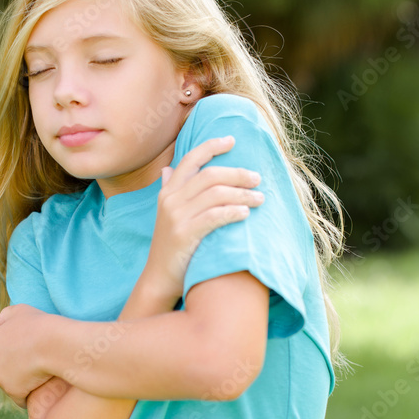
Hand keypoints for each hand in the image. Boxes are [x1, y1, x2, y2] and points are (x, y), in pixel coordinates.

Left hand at [0, 303, 56, 408]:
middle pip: (0, 368)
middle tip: (34, 363)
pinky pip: (20, 399)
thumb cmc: (38, 324)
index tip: (27, 351)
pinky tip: (41, 390)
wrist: (52, 344)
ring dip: (22, 381)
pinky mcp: (12, 392)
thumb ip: (5, 317)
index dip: (12, 351)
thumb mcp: (19, 310)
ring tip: (41, 375)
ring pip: (9, 383)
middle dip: (13, 367)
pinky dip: (29, 395)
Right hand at [146, 135, 263, 304]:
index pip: (190, 159)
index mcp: (167, 192)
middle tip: (257, 179)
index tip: (232, 140)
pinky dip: (233, 211)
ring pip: (215, 193)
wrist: (159, 278)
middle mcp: (170, 200)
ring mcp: (176, 217)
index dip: (211, 146)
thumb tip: (168, 169)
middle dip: (237, 173)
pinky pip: (214, 216)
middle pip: (209, 174)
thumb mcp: (167, 215)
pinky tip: (246, 213)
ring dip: (242, 194)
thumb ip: (170, 191)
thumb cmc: (171, 247)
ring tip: (260, 199)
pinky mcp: (184, 234)